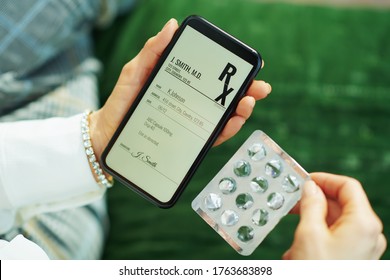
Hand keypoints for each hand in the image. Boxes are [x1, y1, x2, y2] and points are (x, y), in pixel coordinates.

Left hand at [89, 18, 270, 159]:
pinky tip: (231, 123)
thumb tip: (171, 25)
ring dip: (240, 112)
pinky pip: (210, 136)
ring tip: (246, 104)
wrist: (108, 134)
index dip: (233, 73)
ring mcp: (190, 122)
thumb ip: (152, 51)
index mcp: (183, 85)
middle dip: (246, 92)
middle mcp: (191, 103)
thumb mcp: (135, 72)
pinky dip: (225, 131)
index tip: (248, 68)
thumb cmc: (122, 101)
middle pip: (224, 98)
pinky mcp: (187, 140)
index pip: (213, 78)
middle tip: (259, 88)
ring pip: (222, 117)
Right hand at [283, 172, 386, 259]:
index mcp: (363, 223)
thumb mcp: (309, 233)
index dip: (325, 179)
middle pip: (342, 204)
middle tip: (292, 201)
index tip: (304, 180)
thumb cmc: (318, 271)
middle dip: (315, 200)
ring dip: (313, 219)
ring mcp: (363, 248)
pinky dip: (317, 234)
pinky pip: (336, 237)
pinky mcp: (355, 258)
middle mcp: (368, 234)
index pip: (347, 186)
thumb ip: (310, 204)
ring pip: (337, 221)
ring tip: (291, 227)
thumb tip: (311, 186)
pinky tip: (298, 246)